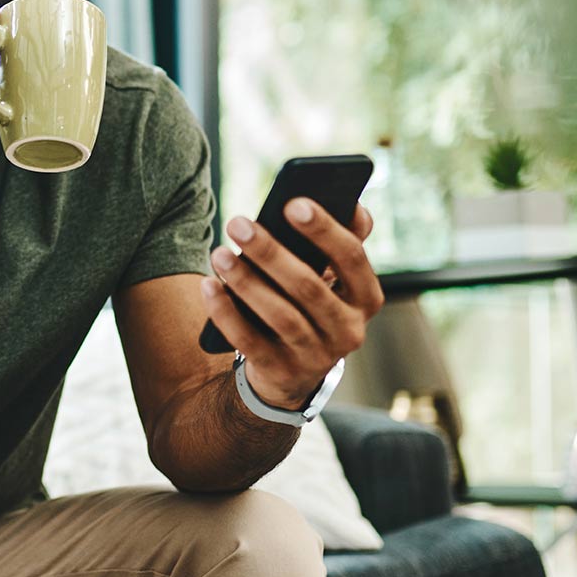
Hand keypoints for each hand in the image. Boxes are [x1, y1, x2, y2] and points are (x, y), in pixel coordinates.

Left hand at [200, 201, 383, 409]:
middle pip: (308, 287)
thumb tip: (355, 204)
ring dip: (246, 281)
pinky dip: (226, 312)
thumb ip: (344, 241)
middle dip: (270, 252)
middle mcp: (349, 330)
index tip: (292, 203)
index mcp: (367, 298)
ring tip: (218, 253)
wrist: (292, 371)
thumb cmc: (311, 305)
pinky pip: (249, 341)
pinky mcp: (282, 373)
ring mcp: (317, 357)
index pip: (352, 258)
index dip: (324, 230)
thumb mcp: (333, 278)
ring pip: (280, 315)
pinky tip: (209, 285)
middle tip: (238, 223)